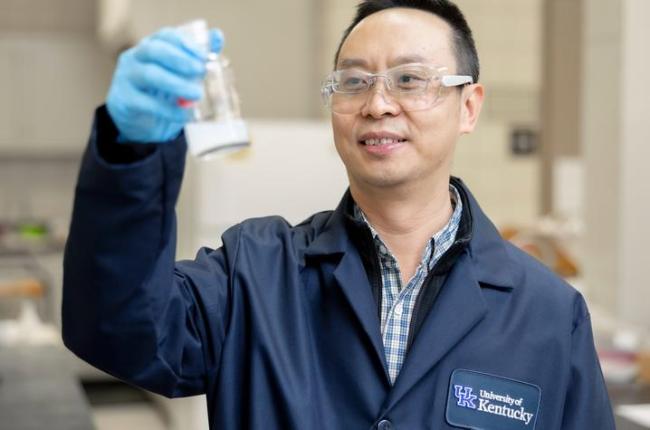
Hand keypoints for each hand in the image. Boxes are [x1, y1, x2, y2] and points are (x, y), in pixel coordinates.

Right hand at [106, 27, 223, 142]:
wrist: (139, 120)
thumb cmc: (162, 92)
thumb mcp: (180, 74)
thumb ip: (198, 56)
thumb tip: (218, 36)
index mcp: (150, 47)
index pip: (165, 36)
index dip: (185, 43)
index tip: (204, 55)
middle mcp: (135, 58)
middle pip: (154, 50)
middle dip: (180, 59)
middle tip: (201, 70)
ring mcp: (127, 78)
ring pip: (149, 74)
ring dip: (176, 84)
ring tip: (197, 94)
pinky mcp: (125, 100)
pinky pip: (147, 103)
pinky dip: (168, 109)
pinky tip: (185, 114)